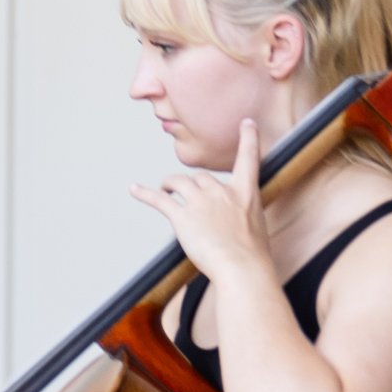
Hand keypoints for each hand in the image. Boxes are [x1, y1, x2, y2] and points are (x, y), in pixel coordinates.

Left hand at [132, 119, 272, 284]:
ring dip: (170, 184)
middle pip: (201, 177)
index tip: (246, 123)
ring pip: (179, 182)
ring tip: (165, 189)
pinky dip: (145, 194)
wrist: (242, 268)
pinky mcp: (182, 215)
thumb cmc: (252, 256)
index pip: (249, 159)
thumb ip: (242, 217)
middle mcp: (222, 191)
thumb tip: (233, 223)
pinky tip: (135, 190)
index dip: (247, 138)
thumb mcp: (256, 228)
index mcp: (245, 193)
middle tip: (190, 197)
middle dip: (193, 185)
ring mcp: (200, 201)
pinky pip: (159, 199)